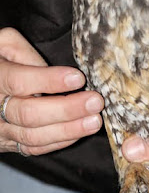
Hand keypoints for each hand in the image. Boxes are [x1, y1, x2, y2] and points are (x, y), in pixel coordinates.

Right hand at [0, 28, 102, 155]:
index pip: (20, 82)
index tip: (78, 78)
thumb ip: (23, 51)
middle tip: (95, 102)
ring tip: (94, 121)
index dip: (50, 81)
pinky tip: (81, 130)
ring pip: (34, 136)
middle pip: (29, 114)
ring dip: (69, 130)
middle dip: (66, 109)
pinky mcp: (11, 142)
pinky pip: (35, 148)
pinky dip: (61, 141)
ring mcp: (2, 129)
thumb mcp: (5, 44)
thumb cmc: (1, 62)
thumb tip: (48, 69)